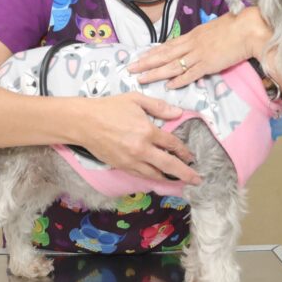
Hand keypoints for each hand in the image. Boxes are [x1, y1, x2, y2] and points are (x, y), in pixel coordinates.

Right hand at [75, 93, 201, 185]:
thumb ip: (158, 107)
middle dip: (185, 173)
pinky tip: (159, 177)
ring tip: (180, 181)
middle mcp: (141, 149)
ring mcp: (131, 160)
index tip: (191, 156)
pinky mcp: (121, 166)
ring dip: (170, 179)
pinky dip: (153, 177)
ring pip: (155, 174)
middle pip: (169, 165)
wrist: (83, 122)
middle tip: (197, 179)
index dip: (183, 150)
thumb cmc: (109, 107)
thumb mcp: (135, 99)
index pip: (172, 144)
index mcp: (147, 131)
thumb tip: (178, 113)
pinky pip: (141, 175)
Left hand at [129, 6, 271, 88]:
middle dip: (146, 62)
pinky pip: (191, 74)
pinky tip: (169, 86)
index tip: (140, 57)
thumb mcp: (211, 30)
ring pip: (172, 65)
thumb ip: (201, 39)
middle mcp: (191, 44)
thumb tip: (194, 44)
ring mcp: (198, 54)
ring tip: (142, 79)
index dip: (152, 52)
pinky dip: (180, 80)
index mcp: (192, 35)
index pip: (167, 45)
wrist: (247, 28)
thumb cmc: (234, 27)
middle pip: (164, 55)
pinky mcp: (209, 64)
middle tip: (131, 69)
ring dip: (156, 73)